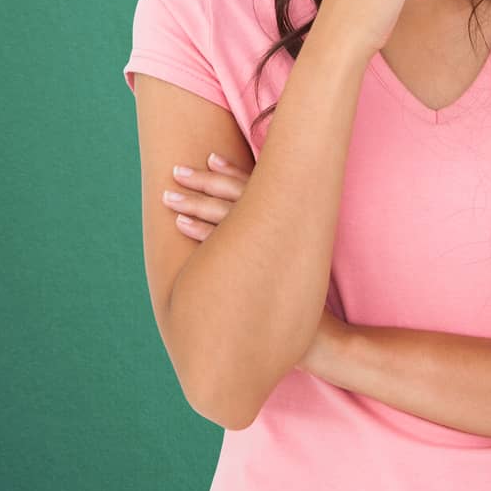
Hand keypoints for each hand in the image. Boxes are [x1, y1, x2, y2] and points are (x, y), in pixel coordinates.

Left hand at [164, 155, 351, 378]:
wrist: (321, 334)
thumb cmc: (307, 291)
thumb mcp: (301, 250)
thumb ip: (279, 230)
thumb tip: (258, 213)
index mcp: (290, 218)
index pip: (256, 185)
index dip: (230, 171)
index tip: (209, 156)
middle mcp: (278, 229)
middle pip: (234, 196)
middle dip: (203, 182)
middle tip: (176, 172)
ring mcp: (264, 251)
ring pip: (222, 218)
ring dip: (193, 204)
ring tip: (169, 196)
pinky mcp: (250, 272)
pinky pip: (218, 246)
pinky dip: (199, 231)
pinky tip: (181, 224)